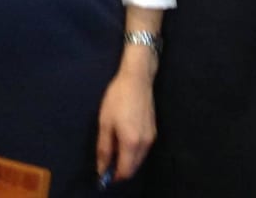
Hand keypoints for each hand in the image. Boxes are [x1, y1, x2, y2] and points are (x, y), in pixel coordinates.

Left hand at [95, 59, 156, 183]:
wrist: (137, 79)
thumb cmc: (117, 98)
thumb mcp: (105, 123)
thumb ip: (104, 148)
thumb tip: (101, 168)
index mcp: (131, 143)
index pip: (125, 171)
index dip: (113, 176)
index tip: (102, 172)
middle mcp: (145, 144)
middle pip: (133, 168)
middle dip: (120, 169)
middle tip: (106, 160)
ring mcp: (151, 138)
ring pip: (139, 159)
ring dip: (127, 161)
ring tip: (113, 147)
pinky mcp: (154, 131)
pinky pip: (143, 150)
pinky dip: (133, 152)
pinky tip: (123, 139)